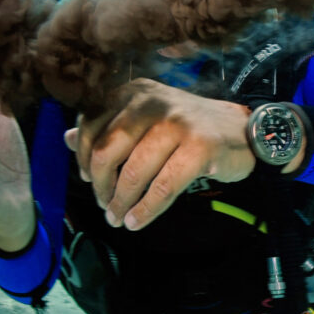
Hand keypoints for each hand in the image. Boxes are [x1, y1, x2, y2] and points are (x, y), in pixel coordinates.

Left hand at [66, 78, 255, 230]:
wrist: (245, 130)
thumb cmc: (191, 127)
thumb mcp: (148, 119)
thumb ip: (108, 126)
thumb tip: (68, 140)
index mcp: (135, 92)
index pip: (90, 125)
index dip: (83, 158)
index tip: (87, 179)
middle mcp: (152, 102)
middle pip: (107, 151)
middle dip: (100, 185)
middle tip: (103, 204)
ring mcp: (177, 124)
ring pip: (134, 172)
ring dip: (121, 202)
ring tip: (118, 218)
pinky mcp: (200, 147)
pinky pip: (163, 187)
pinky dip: (146, 210)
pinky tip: (137, 221)